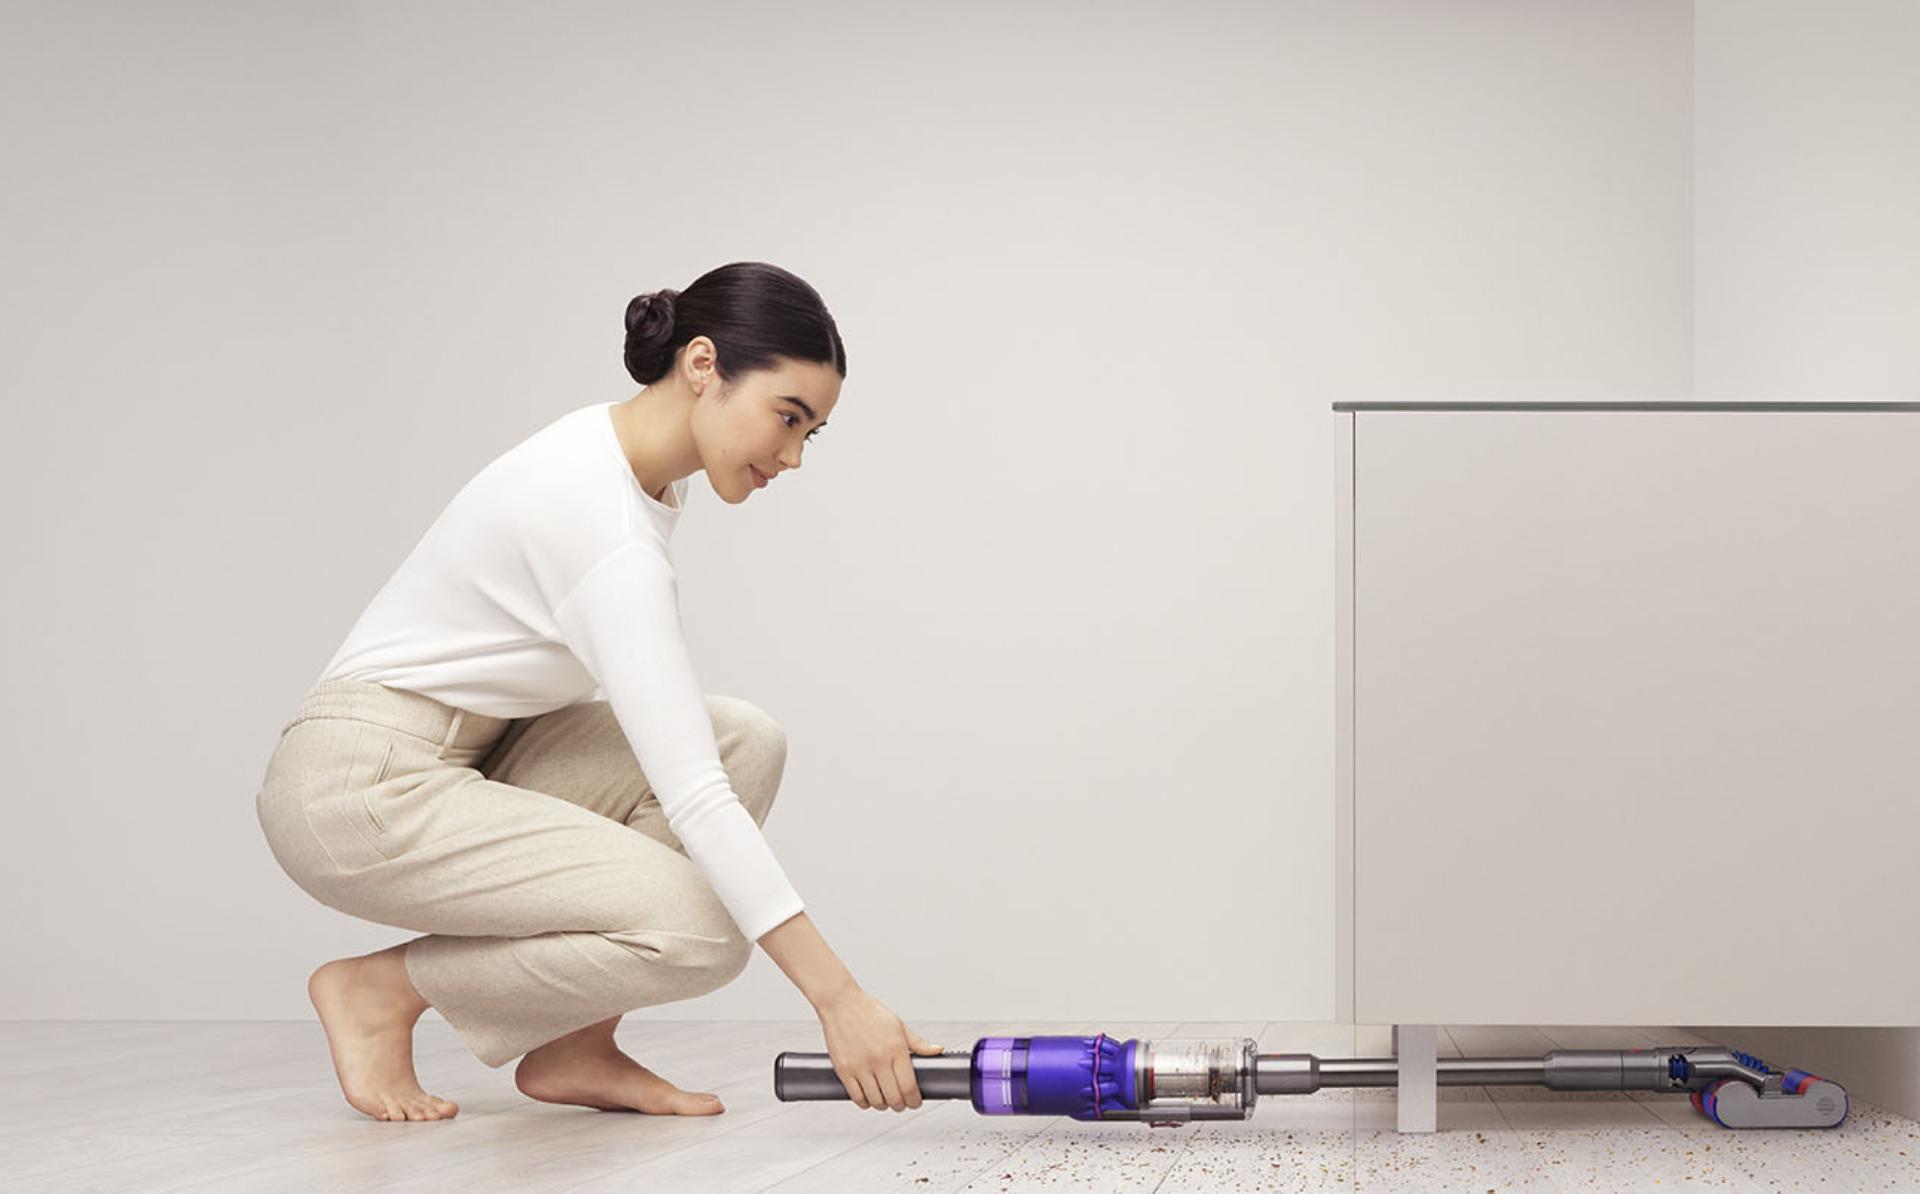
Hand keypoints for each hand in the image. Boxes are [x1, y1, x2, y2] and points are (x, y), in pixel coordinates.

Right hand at [815, 987, 942, 1110]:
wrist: (841, 1003)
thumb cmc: (870, 1012)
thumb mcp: (898, 1025)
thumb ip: (919, 1043)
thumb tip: (937, 1050)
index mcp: (896, 1048)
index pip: (909, 1086)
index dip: (914, 1100)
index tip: (915, 1102)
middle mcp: (878, 1059)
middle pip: (894, 1097)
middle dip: (901, 1106)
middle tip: (902, 1104)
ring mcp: (860, 1066)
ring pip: (876, 1101)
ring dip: (883, 1106)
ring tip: (886, 1101)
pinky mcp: (843, 1070)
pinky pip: (857, 1097)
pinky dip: (865, 1103)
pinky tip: (869, 1098)